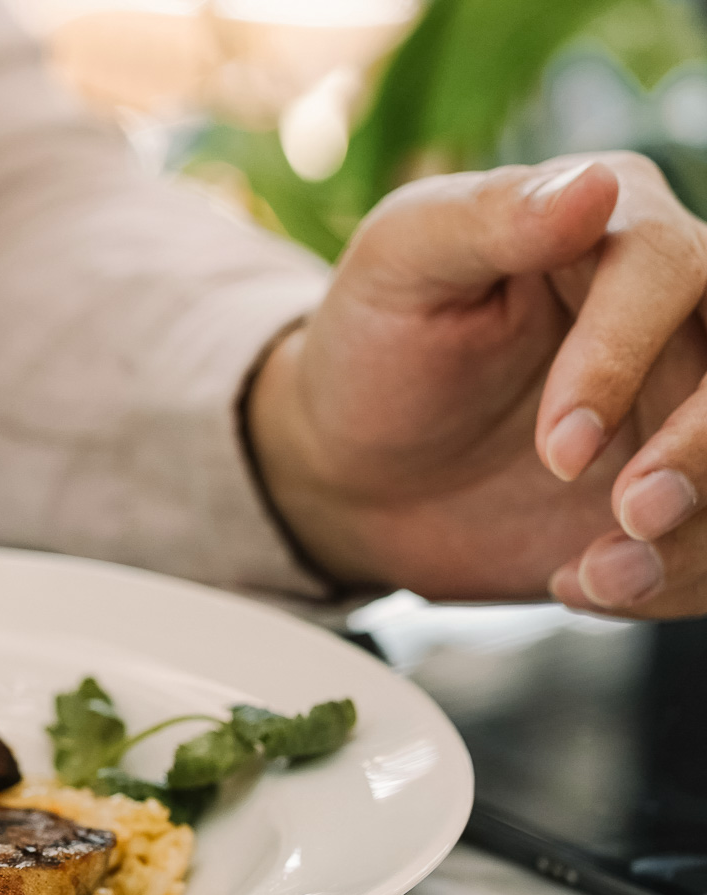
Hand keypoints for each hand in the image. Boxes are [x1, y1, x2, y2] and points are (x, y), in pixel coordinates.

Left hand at [249, 153, 706, 615]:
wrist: (350, 463)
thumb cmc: (374, 343)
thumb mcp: (399, 263)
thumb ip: (487, 218)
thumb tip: (594, 184)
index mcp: (618, 228)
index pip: (673, 271)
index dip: (623, 361)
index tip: (558, 448)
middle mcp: (683, 312)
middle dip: (703, 452)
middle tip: (631, 516)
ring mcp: (689, 405)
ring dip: (697, 536)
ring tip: (599, 575)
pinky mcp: (683, 490)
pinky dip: (671, 580)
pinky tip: (586, 583)